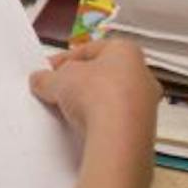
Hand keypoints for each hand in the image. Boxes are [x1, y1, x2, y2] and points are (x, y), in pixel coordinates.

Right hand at [31, 38, 161, 144]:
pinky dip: (101, 123)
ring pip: (112, 99)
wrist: (118, 137)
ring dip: (91, 104)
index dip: (65, 60)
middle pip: (103, 75)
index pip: (89, 50)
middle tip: (58, 91)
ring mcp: (147, 104)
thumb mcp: (58, 80)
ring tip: (68, 113)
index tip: (49, 71)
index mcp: (127, 51)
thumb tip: (40, 80)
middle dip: (79, 82)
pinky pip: (117, 121)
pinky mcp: (144, 130)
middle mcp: (143, 74)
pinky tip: (85, 129)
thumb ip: (46, 77)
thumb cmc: (96, 95)